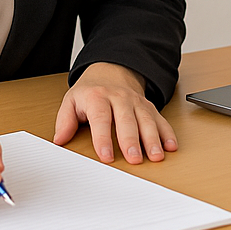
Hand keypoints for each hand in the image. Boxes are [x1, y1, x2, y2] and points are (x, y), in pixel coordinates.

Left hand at [53, 61, 178, 164]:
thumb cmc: (91, 92)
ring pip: (146, 120)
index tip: (106, 156)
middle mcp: (119, 98)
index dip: (103, 138)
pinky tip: (171, 146)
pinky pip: (160, 120)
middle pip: (127, 120)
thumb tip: (59, 140)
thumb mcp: (71, 101)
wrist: (111, 71)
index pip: (101, 118)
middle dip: (131, 140)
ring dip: (152, 139)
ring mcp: (136, 103)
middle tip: (134, 159)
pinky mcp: (149, 107)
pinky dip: (167, 133)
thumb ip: (64, 121)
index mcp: (98, 97)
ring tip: (156, 156)